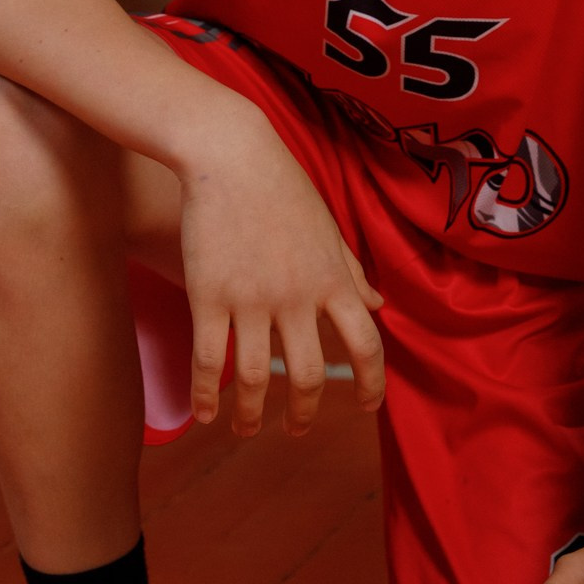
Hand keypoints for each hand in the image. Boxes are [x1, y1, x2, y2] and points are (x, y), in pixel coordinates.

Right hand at [176, 106, 384, 438]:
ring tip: (245, 430)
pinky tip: (203, 415)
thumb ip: (353, 273)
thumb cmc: (282, 187)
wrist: (229, 154)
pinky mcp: (208, 295)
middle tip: (295, 430)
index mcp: (333, 280)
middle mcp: (297, 296)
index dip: (372, 383)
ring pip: (254, 378)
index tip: (366, 406)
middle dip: (304, 412)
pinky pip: (208, 359)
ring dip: (250, 415)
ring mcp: (251, 298)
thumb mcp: (329, 229)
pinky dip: (205, 394)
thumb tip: (380, 307)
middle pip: (309, 374)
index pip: (366, 344)